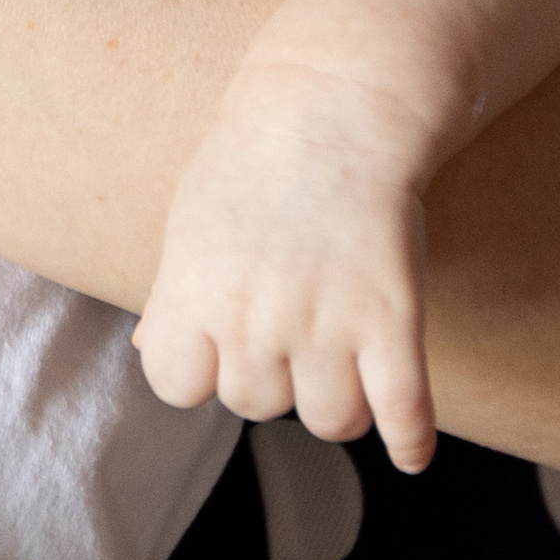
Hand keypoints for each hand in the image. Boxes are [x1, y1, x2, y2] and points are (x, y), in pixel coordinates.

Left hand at [131, 42, 439, 473]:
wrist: (336, 107)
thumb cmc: (254, 156)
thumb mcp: (189, 220)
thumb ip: (173, 297)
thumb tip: (147, 353)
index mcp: (194, 293)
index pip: (176, 386)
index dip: (201, 370)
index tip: (221, 346)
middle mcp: (254, 321)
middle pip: (255, 404)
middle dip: (273, 378)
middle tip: (292, 331)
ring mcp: (326, 325)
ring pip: (329, 420)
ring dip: (338, 404)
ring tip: (345, 371)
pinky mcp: (391, 320)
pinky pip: (402, 409)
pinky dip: (410, 439)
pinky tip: (412, 452)